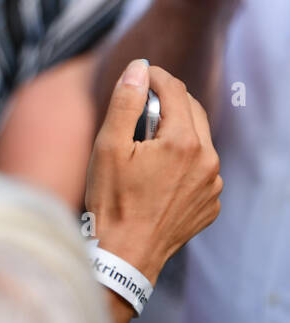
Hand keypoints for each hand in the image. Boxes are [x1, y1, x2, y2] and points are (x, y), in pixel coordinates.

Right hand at [84, 59, 221, 283]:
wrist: (125, 254)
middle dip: (167, 103)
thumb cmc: (112, 200)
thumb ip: (126, 102)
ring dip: (175, 135)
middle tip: (137, 110)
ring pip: (198, 142)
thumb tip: (139, 68)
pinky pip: (200, 171)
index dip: (155, 77)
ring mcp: (213, 185)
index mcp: (184, 142)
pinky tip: (155, 177)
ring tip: (143, 150)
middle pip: (192, 112)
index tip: (139, 74)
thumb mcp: (108, 146)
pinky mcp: (211, 204)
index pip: (175, 91)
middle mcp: (208, 160)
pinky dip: (182, 164)